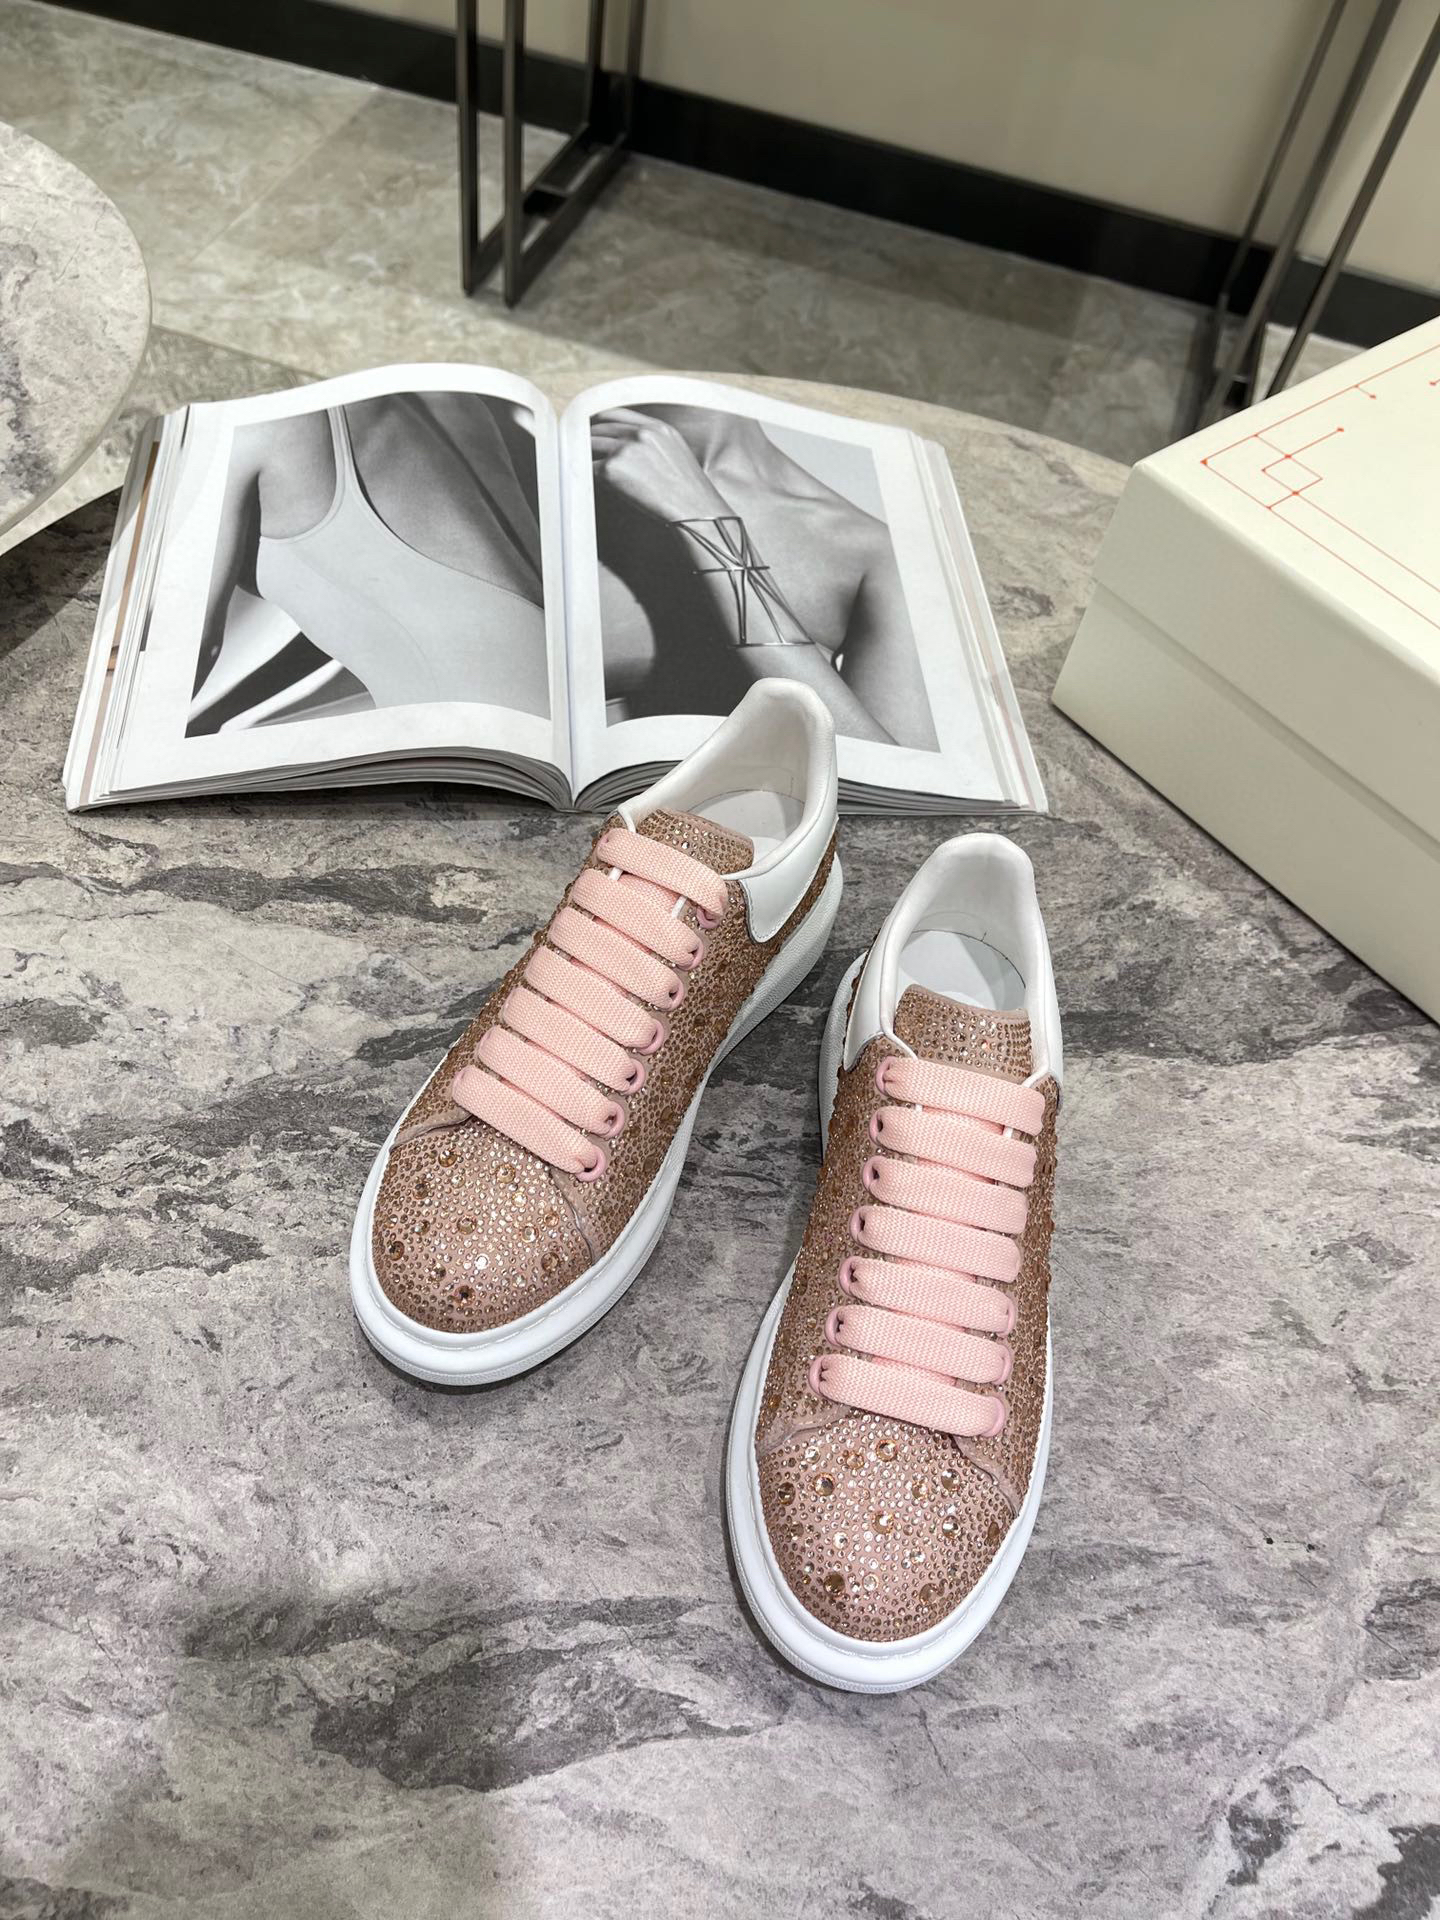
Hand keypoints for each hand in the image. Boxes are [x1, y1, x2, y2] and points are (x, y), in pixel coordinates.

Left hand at [590, 408, 732, 522]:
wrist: (693, 509)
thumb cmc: (689, 492)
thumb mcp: (677, 453)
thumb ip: (654, 441)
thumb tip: (629, 446)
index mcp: (657, 427)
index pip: (617, 414)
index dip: (600, 421)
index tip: (592, 428)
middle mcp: (639, 433)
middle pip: (600, 428)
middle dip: (588, 438)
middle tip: (579, 449)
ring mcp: (624, 449)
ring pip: (590, 445)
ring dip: (584, 456)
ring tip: (581, 466)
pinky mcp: (612, 468)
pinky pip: (589, 468)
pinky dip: (586, 474)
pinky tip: (588, 482)